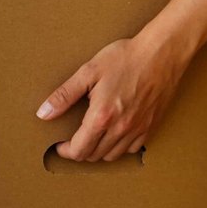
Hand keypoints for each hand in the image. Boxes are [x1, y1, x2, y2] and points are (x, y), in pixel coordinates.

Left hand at [37, 36, 188, 160]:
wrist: (162, 52)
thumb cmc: (127, 58)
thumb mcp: (89, 71)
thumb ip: (64, 95)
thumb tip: (44, 113)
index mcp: (101, 116)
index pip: (78, 150)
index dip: (65, 150)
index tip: (61, 144)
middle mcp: (120, 128)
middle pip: (94, 155)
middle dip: (81, 150)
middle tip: (76, 138)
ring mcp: (138, 128)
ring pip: (113, 155)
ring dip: (100, 150)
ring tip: (95, 136)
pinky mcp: (152, 125)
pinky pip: (134, 148)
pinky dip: (122, 146)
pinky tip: (117, 132)